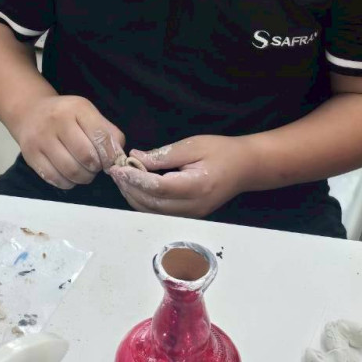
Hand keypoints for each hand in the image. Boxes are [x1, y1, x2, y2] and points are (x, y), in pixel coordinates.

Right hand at [15, 95, 124, 189]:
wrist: (30, 112)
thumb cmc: (66, 115)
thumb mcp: (88, 114)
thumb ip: (108, 132)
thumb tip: (119, 157)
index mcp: (77, 108)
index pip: (101, 137)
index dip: (110, 155)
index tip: (110, 161)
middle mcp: (57, 121)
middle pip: (86, 156)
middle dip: (96, 167)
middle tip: (96, 166)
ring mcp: (41, 138)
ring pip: (71, 170)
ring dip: (84, 177)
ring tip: (85, 172)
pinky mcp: (30, 155)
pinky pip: (55, 179)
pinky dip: (68, 183)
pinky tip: (70, 175)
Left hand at [109, 135, 252, 217]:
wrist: (245, 168)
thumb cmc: (222, 152)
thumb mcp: (193, 145)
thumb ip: (163, 155)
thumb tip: (136, 158)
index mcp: (197, 187)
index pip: (158, 188)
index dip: (135, 179)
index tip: (119, 168)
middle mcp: (192, 207)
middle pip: (151, 204)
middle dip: (129, 188)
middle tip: (115, 171)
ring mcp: (190, 215)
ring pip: (152, 212)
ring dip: (133, 196)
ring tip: (122, 177)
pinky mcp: (187, 216)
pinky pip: (158, 212)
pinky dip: (143, 200)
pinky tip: (135, 186)